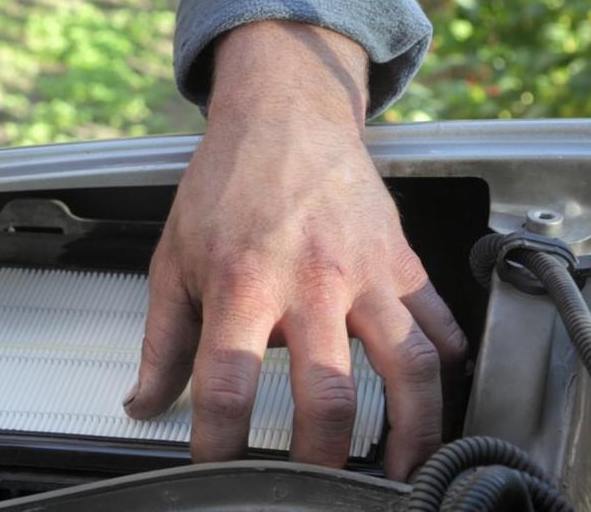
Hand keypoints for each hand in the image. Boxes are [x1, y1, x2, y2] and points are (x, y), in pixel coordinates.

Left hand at [122, 21, 466, 479]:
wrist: (284, 114)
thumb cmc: (224, 185)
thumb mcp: (174, 259)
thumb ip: (162, 340)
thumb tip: (143, 403)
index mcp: (242, 283)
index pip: (229, 383)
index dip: (221, 441)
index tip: (217, 470)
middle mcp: (310, 282)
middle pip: (327, 392)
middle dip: (321, 456)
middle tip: (312, 485)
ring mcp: (366, 272)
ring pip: (407, 366)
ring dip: (408, 430)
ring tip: (397, 472)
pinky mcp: (403, 260)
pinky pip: (438, 322)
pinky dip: (447, 367)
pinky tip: (437, 401)